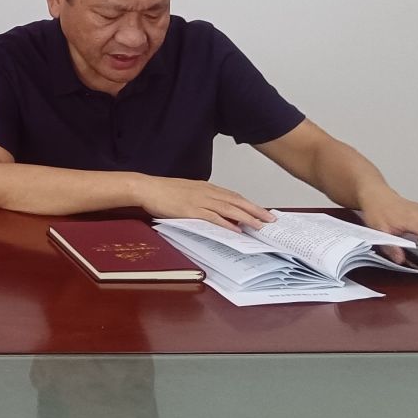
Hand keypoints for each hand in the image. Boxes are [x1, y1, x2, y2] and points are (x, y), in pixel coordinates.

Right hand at [135, 176, 273, 229]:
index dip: (250, 204)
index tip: (262, 211)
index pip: (233, 195)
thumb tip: (216, 211)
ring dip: (247, 217)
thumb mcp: (187, 192)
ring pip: (229, 208)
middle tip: (270, 219)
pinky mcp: (191, 209)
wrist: (147, 188)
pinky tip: (236, 228)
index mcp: (206, 188)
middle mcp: (206, 192)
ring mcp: (200, 200)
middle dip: (255, 210)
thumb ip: (202, 200)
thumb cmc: (164, 191)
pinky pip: (213, 217)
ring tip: (260, 225)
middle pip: (237, 201)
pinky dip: (226, 222)